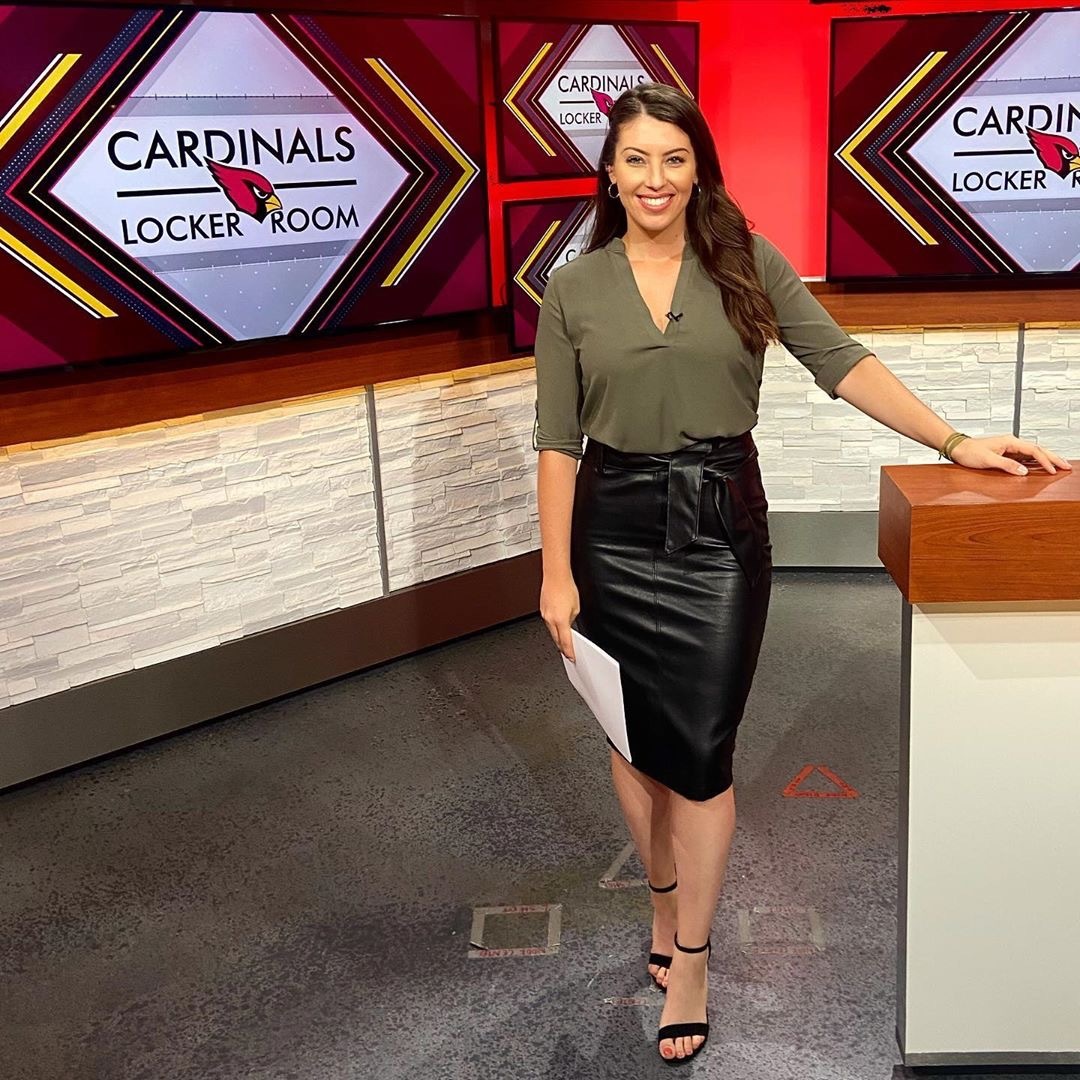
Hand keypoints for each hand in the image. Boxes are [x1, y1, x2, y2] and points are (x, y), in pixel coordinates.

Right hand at [540, 575, 579, 661]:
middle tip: (568, 653)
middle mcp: (550, 619)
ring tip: (564, 640)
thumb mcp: (576, 607)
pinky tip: (558, 625)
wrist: (555, 576)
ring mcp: (544, 615)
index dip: (569, 652)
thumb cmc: (566, 588)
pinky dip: (554, 626)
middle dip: (562, 647)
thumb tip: (568, 624)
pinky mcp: (542, 610)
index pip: (565, 642)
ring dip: (558, 636)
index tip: (572, 657)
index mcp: (560, 620)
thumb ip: (571, 619)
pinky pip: (548, 622)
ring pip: (551, 631)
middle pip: (556, 639)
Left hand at [949, 435, 1072, 475]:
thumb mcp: (987, 460)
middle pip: (1038, 450)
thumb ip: (1006, 465)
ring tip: (1058, 466)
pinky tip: (1041, 467)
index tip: (1053, 470)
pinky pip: (1025, 457)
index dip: (1045, 461)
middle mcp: (1012, 443)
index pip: (1034, 451)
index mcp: (1010, 442)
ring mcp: (1010, 448)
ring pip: (1033, 453)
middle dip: (1053, 458)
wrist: (957, 449)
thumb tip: (1024, 471)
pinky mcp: (1006, 454)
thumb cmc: (969, 452)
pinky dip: (1035, 462)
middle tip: (1066, 466)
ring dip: (1046, 459)